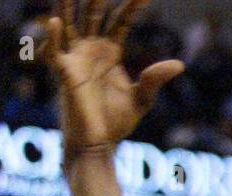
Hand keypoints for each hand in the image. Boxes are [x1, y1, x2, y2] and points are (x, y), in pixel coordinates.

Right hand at [44, 0, 183, 159]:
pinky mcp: (64, 74)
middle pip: (93, 12)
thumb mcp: (141, 99)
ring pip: (70, 22)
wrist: (97, 146)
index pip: (120, 18)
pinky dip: (52, 37)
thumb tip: (179, 65)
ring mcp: (76, 59)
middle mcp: (90, 50)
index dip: (132, 4)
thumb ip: (155, 79)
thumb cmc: (116, 125)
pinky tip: (55, 21)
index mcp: (109, 52)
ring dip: (69, 4)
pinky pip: (54, 52)